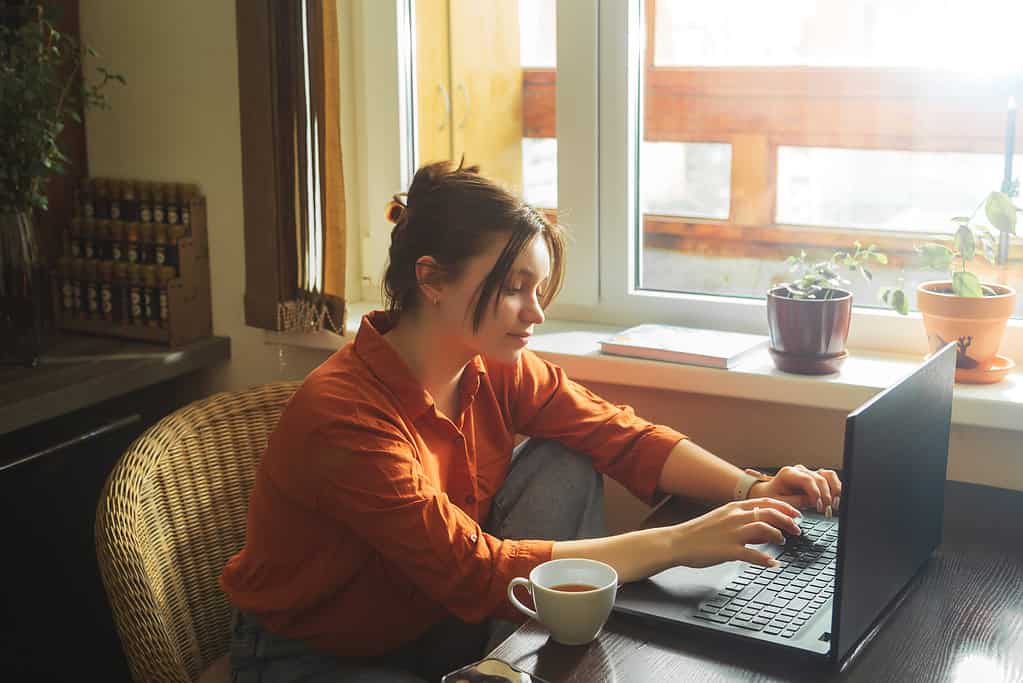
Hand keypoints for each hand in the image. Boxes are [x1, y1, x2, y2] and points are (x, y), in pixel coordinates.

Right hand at [671, 498, 801, 568]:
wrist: (676, 542)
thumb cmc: (697, 532)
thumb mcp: (720, 518)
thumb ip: (740, 520)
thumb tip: (762, 528)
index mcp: (733, 508)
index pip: (765, 502)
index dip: (784, 507)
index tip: (795, 514)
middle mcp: (734, 517)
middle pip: (769, 514)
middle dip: (788, 521)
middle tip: (797, 530)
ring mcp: (732, 533)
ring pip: (764, 529)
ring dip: (778, 536)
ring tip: (783, 542)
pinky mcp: (728, 550)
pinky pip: (752, 554)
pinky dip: (765, 559)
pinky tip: (772, 564)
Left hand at [750, 464, 841, 513]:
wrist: (769, 493)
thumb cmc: (772, 497)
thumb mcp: (780, 502)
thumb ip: (796, 501)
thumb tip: (814, 501)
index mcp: (788, 474)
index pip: (807, 479)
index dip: (815, 492)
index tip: (818, 505)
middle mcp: (800, 471)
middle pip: (820, 478)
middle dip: (825, 495)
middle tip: (825, 510)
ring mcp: (809, 473)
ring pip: (828, 475)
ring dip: (834, 490)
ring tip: (833, 505)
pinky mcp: (816, 478)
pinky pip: (830, 479)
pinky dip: (835, 489)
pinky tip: (835, 501)